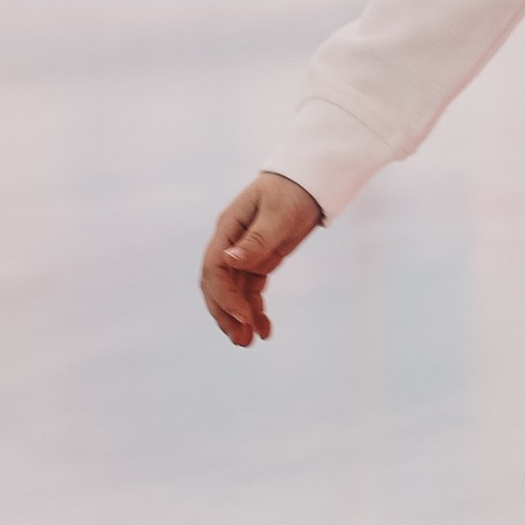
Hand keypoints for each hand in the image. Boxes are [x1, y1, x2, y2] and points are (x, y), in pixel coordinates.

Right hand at [200, 170, 322, 347]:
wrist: (309, 181)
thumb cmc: (292, 191)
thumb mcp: (278, 214)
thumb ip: (256, 239)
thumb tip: (229, 261)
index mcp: (227, 230)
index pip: (215, 268)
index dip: (224, 295)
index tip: (242, 317)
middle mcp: (229, 244)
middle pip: (217, 286)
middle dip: (226, 314)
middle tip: (240, 340)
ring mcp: (242, 254)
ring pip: (233, 293)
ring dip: (239, 318)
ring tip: (250, 343)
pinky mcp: (258, 261)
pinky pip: (251, 291)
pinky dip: (255, 310)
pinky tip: (266, 330)